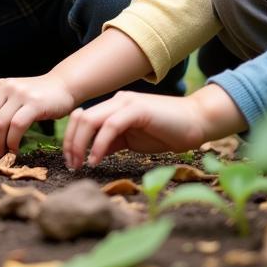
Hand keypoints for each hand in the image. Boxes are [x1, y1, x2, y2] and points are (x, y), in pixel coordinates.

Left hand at [0, 73, 75, 157]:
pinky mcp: (34, 103)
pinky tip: (15, 149)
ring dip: (0, 144)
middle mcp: (7, 87)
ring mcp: (20, 94)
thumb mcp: (16, 97)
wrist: (64, 86)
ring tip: (5, 154)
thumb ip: (2, 110)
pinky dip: (13, 141)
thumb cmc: (40, 97)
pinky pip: (17, 125)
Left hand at [62, 90, 206, 169]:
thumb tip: (93, 154)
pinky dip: (99, 144)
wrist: (195, 122)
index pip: (81, 118)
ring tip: (81, 165)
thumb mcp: (132, 139)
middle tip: (71, 166)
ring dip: (80, 145)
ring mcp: (126, 103)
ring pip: (91, 120)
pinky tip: (97, 160)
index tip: (71, 161)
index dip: (71, 138)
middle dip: (71, 143)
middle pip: (81, 118)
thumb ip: (113, 142)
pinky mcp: (137, 109)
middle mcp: (117, 101)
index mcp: (114, 107)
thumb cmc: (166, 132)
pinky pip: (110, 126)